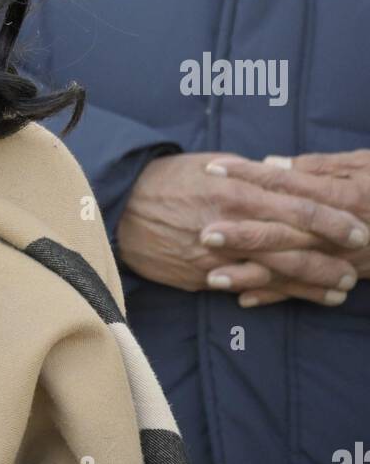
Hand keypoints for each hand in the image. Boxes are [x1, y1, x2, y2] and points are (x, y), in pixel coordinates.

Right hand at [116, 152, 368, 296]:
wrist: (119, 207)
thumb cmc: (167, 179)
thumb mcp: (210, 165)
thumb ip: (249, 175)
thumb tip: (284, 176)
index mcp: (235, 189)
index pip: (295, 204)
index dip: (329, 218)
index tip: (356, 226)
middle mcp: (230, 222)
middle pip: (292, 242)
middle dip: (330, 254)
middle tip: (358, 262)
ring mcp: (218, 254)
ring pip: (276, 270)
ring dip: (313, 281)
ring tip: (342, 287)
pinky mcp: (204, 276)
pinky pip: (249, 287)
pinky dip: (279, 294)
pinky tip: (302, 298)